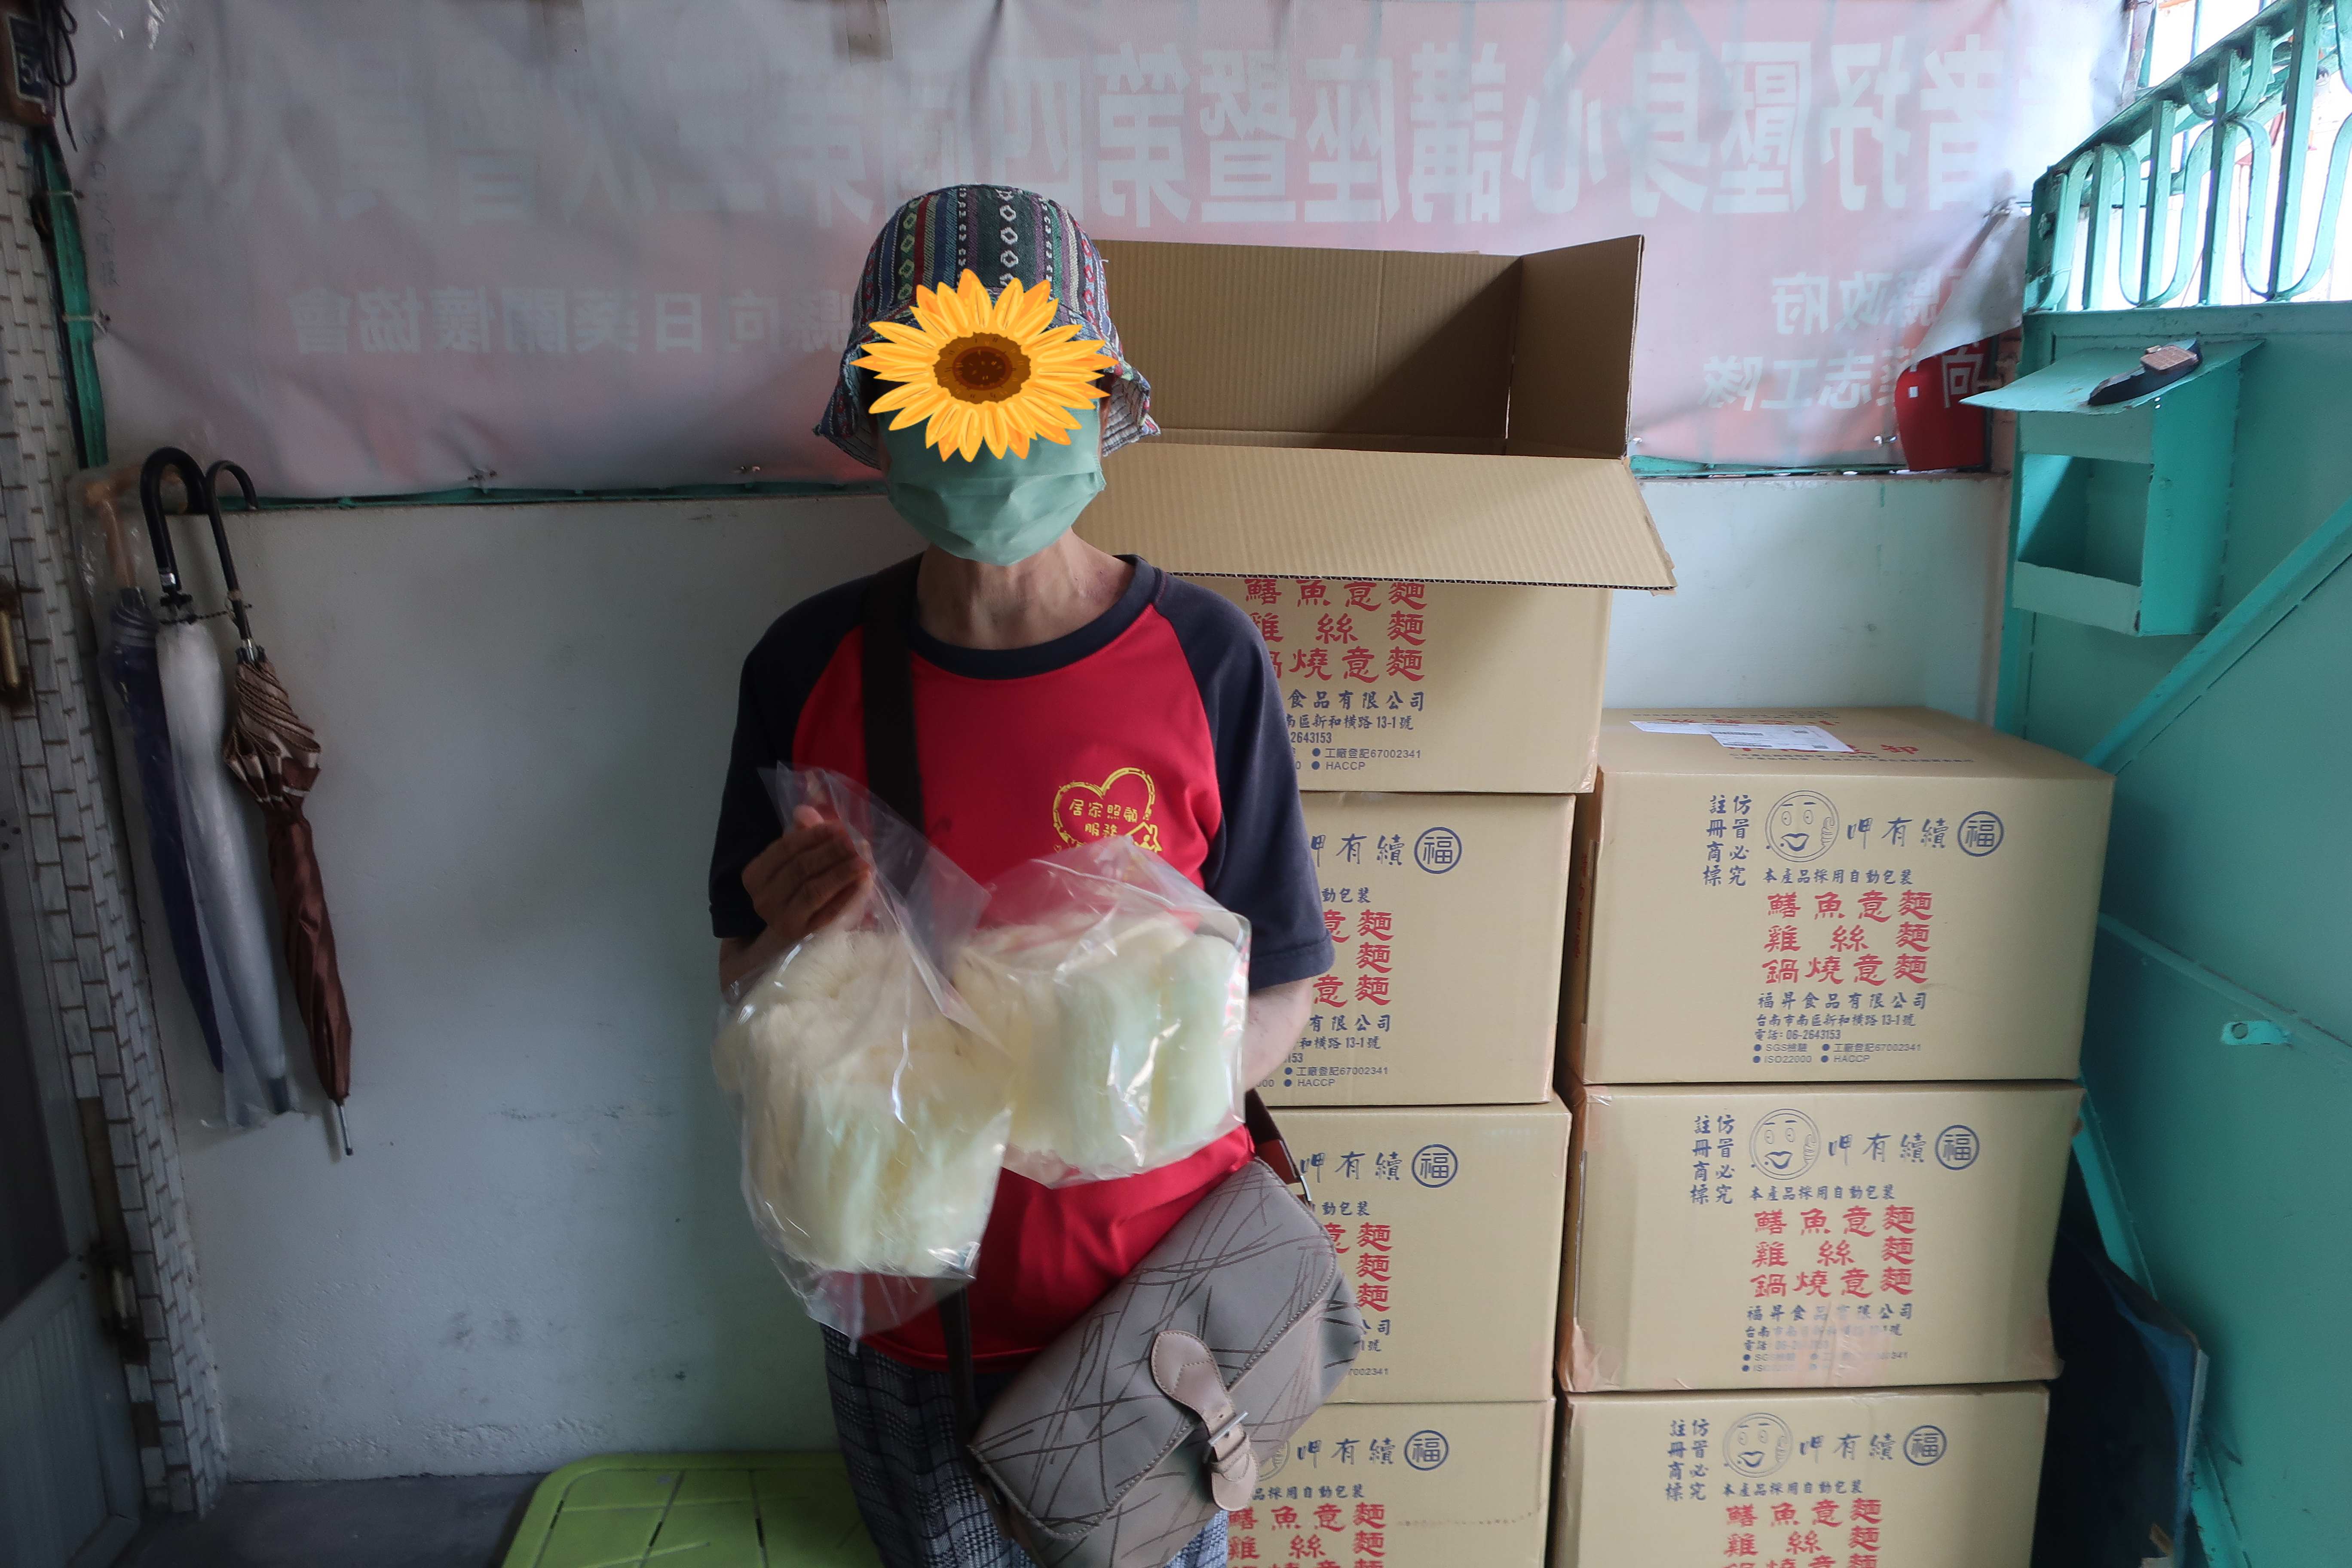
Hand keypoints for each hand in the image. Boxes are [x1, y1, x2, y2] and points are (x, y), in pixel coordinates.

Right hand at [745, 806, 872, 947]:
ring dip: (842, 872)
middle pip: (800, 868)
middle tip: (855, 842)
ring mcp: (781, 919)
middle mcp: (762, 898)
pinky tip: (864, 882)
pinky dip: (847, 895)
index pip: (785, 848)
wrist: (787, 931)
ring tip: (864, 860)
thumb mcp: (794, 859)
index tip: (838, 827)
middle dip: (831, 852)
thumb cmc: (792, 890)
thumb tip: (804, 810)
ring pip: (813, 890)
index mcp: (755, 875)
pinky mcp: (803, 935)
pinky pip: (828, 913)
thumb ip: (801, 834)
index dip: (814, 835)